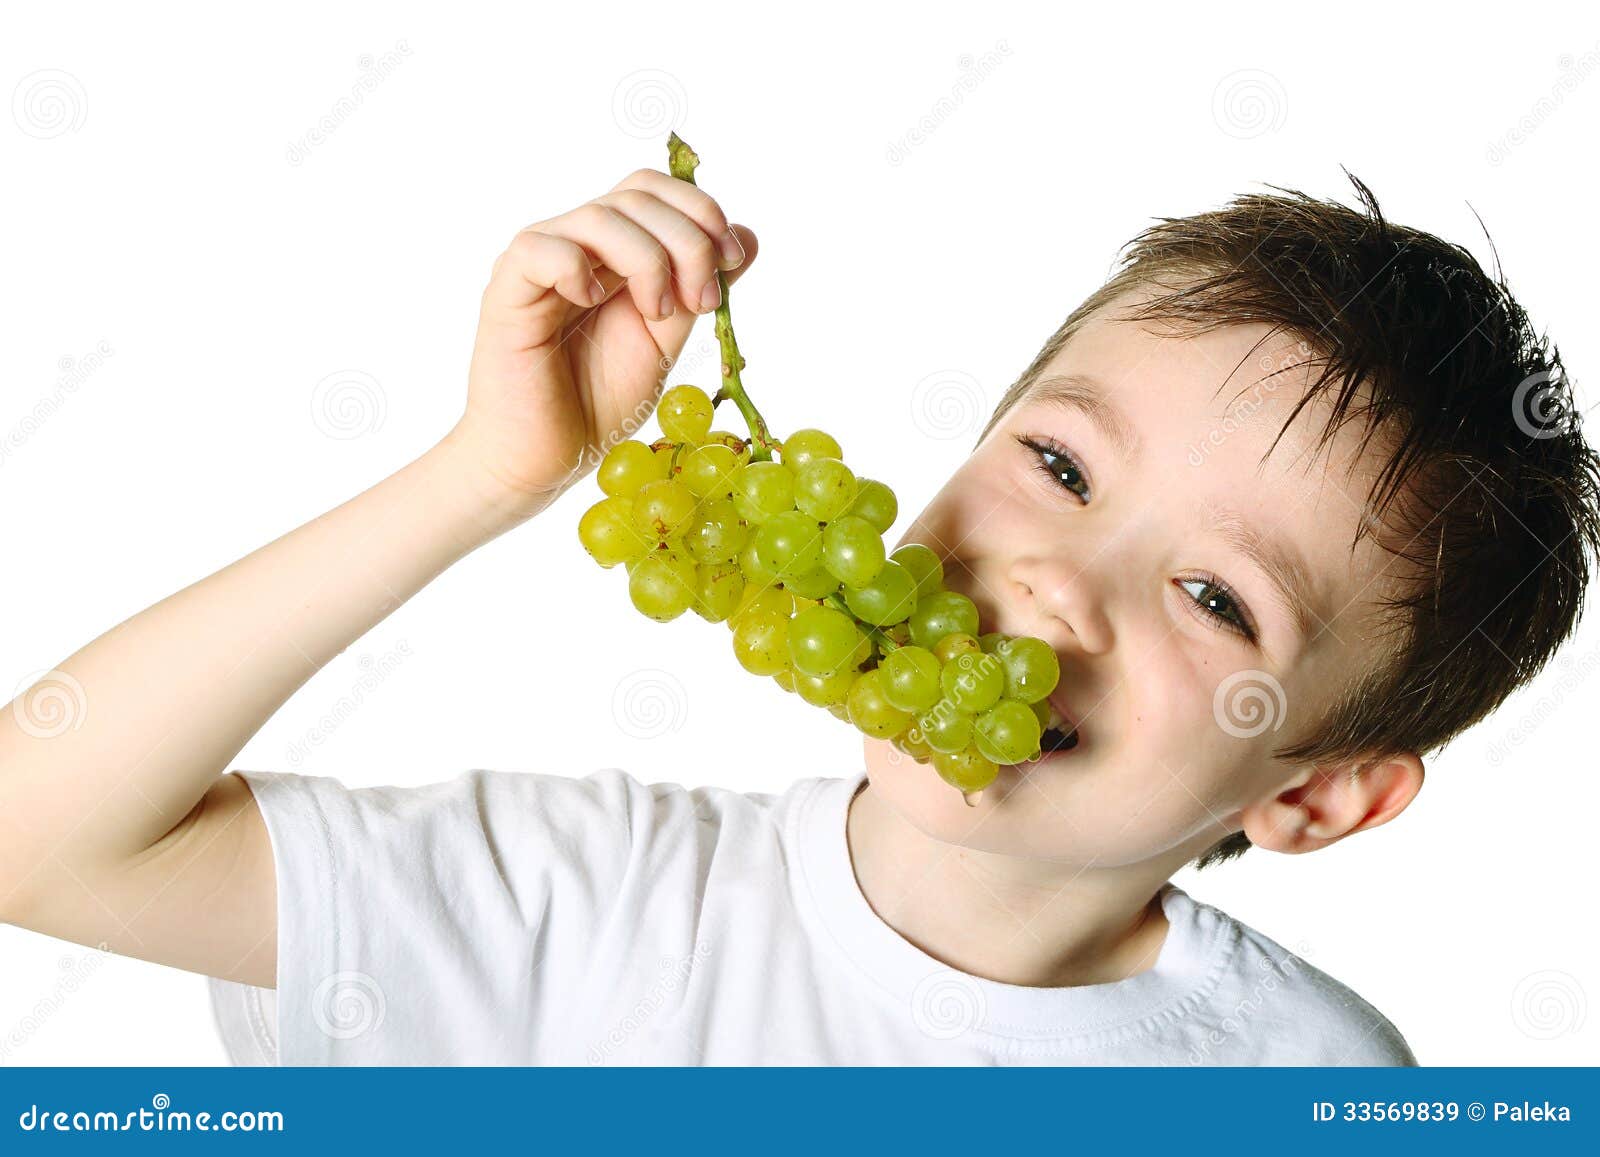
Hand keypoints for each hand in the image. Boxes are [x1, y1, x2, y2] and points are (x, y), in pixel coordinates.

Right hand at [445, 167, 758, 520]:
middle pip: (636, 195)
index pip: (654, 191)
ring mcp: (539, 265)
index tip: (731, 261)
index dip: (700, 211)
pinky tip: (592, 300)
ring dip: (647, 259)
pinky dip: (576, 267)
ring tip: (655, 313)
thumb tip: (747, 237)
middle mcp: (575, 246)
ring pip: (599, 216)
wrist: (545, 459)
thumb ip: (697, 289)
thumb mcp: (665, 341)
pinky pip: (539, 249)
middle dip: (688, 241)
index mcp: (613, 252)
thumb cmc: (595, 403)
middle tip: (701, 300)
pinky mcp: (507, 292)